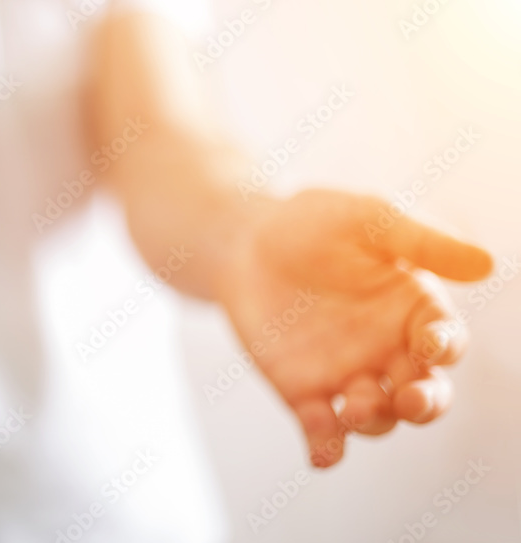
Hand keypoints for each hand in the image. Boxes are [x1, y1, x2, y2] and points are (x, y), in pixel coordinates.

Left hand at [217, 189, 491, 466]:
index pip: (445, 340)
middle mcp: (388, 350)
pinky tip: (322, 455)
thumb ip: (420, 244)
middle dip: (424, 404)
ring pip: (376, 417)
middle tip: (408, 399)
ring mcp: (346, 375)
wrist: (246, 242)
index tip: (429, 343)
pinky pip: (321, 430)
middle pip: (423, 394)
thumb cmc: (313, 224)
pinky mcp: (302, 391)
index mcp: (413, 310)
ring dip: (373, 420)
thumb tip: (485, 264)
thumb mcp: (368, 221)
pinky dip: (325, 448)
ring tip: (352, 407)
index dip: (445, 347)